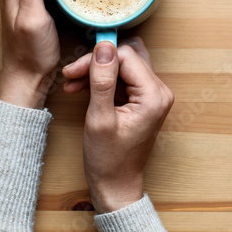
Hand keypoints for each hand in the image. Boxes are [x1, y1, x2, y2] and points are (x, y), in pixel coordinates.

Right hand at [62, 38, 173, 211]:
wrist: (115, 185)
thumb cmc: (108, 160)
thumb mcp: (99, 119)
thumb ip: (102, 81)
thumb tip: (103, 46)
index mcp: (153, 96)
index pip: (125, 56)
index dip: (96, 59)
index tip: (73, 71)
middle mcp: (159, 91)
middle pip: (126, 57)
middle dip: (96, 64)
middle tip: (71, 76)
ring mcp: (153, 95)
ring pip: (124, 65)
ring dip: (98, 71)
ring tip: (73, 83)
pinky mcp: (144, 99)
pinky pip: (124, 77)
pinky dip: (103, 80)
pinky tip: (83, 89)